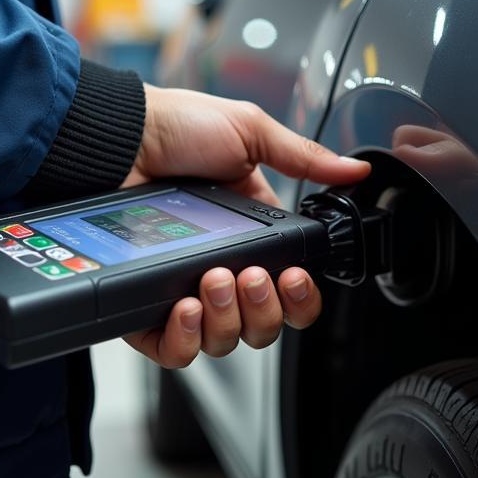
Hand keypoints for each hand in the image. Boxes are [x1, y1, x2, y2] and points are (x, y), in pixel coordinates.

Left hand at [123, 85, 369, 367]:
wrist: (121, 137)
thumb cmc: (177, 128)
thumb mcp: (250, 133)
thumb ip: (303, 158)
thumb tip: (355, 172)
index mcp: (252, 237)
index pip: (289, 291)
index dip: (300, 298)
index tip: (295, 277)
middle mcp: (219, 269)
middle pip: (261, 326)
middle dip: (264, 308)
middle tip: (250, 274)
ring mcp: (182, 290)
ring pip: (222, 341)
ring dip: (227, 318)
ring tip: (214, 278)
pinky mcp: (145, 304)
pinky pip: (173, 349)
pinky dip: (185, 339)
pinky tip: (186, 306)